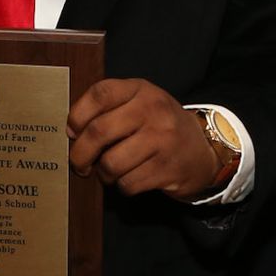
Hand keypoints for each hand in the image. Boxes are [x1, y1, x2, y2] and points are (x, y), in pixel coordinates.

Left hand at [68, 78, 217, 200]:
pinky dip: (122, 186)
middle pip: (99, 132)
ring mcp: (162, 139)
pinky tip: (129, 178)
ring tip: (109, 172)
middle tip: (79, 163)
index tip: (71, 131)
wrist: (203, 150)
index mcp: (141, 90)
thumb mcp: (141, 104)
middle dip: (80, 154)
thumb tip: (72, 133)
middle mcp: (153, 110)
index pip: (100, 94)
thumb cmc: (160, 127)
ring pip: (111, 163)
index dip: (77, 115)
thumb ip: (110, 108)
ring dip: (103, 174)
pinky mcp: (167, 168)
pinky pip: (128, 183)